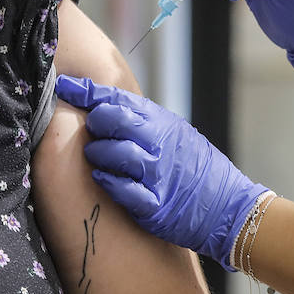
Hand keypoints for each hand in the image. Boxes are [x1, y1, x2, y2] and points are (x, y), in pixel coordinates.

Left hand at [54, 75, 267, 270]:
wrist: (229, 207)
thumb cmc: (195, 169)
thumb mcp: (175, 133)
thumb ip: (142, 121)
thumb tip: (101, 106)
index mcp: (162, 122)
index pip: (118, 99)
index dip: (86, 91)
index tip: (64, 86)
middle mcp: (160, 144)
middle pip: (113, 119)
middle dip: (95, 123)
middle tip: (92, 131)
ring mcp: (158, 174)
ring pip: (115, 153)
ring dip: (98, 154)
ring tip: (97, 158)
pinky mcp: (156, 205)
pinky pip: (124, 190)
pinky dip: (109, 182)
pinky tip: (102, 178)